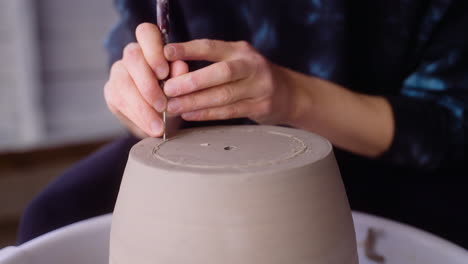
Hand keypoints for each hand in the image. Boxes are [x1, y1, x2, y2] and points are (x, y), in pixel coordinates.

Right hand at [104, 23, 188, 137]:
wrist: (165, 121)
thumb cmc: (176, 97)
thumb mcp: (183, 88)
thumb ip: (181, 76)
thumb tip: (181, 65)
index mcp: (152, 46)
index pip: (146, 32)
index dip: (153, 50)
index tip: (164, 73)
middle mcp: (132, 55)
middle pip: (133, 57)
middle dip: (148, 83)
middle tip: (163, 105)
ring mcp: (119, 72)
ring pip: (124, 82)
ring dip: (143, 107)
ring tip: (159, 126)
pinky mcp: (111, 92)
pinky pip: (120, 102)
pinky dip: (138, 117)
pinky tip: (150, 129)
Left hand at [163, 39, 295, 123]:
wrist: (288, 93)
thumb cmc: (251, 77)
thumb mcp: (236, 61)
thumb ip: (211, 62)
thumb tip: (172, 67)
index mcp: (240, 50)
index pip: (211, 47)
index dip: (188, 49)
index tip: (165, 53)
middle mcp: (251, 66)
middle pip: (221, 72)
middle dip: (192, 81)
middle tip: (169, 89)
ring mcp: (258, 87)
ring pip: (224, 95)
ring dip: (195, 102)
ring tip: (173, 106)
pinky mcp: (260, 106)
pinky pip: (229, 111)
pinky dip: (207, 114)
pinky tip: (190, 115)